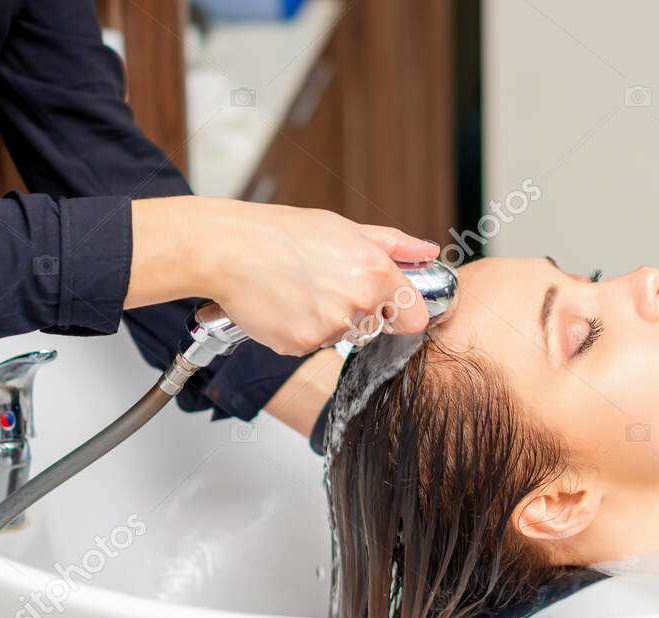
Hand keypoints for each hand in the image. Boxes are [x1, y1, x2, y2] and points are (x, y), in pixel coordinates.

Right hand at [129, 196, 438, 354]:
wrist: (230, 250)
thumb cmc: (282, 234)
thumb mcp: (345, 229)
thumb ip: (394, 245)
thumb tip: (427, 251)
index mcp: (377, 274)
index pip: (415, 318)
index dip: (401, 312)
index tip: (387, 306)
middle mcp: (360, 305)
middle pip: (375, 328)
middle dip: (357, 313)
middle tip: (325, 287)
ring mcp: (331, 329)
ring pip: (341, 338)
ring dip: (326, 322)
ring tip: (299, 291)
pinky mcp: (302, 346)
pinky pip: (310, 347)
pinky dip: (298, 331)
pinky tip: (284, 305)